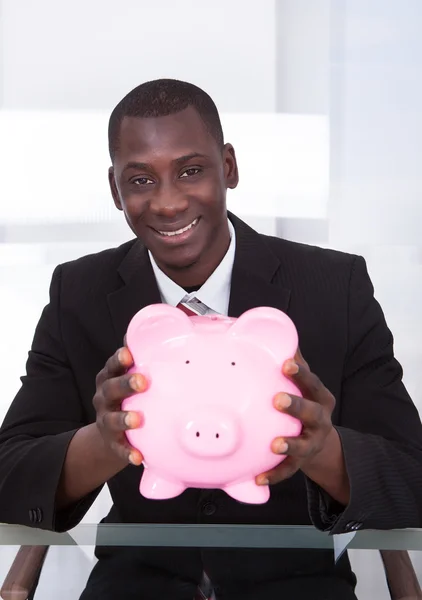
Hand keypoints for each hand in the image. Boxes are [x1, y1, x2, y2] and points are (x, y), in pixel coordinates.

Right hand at [93, 346, 146, 465]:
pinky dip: (127, 452)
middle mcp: (104, 397)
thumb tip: (158, 329)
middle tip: (142, 381)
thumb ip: (141, 358)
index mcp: (109, 378)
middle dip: (125, 384)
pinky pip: (119, 448)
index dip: (119, 359)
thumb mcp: (128, 376)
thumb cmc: (127, 396)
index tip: (129, 353)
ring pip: (112, 419)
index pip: (112, 365)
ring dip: (124, 418)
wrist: (110, 432)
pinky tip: (138, 457)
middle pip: (111, 388)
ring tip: (138, 419)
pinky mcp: (112, 442)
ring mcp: (106, 420)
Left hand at [256, 349, 336, 485]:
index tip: (286, 364)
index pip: (311, 381)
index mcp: (318, 396)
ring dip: (289, 444)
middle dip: (296, 405)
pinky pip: (288, 471)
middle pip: (311, 412)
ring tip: (274, 444)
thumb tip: (277, 330)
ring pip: (303, 444)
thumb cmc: (304, 401)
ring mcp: (312, 441)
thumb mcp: (302, 383)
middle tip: (277, 400)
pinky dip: (274, 475)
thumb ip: (292, 362)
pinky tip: (258, 478)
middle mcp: (319, 418)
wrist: (319, 441)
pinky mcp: (301, 462)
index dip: (300, 373)